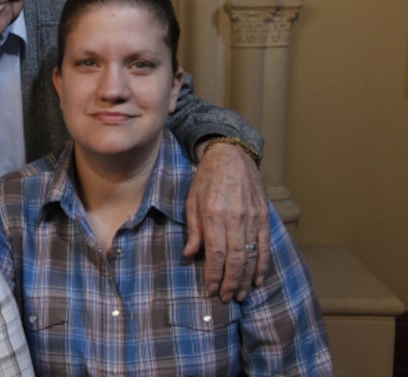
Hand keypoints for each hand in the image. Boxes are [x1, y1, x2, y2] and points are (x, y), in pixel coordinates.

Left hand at [183, 141, 269, 301]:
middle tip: (227, 298)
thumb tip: (191, 255)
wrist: (231, 156)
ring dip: (247, 278)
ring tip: (242, 295)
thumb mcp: (191, 201)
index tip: (212, 289)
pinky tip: (259, 279)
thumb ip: (193, 230)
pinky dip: (263, 264)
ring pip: (252, 256)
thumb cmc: (206, 179)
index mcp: (214, 215)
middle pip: (236, 259)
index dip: (215, 275)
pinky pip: (265, 246)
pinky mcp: (264, 216)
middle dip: (231, 282)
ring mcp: (252, 218)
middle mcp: (235, 219)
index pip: (216, 254)